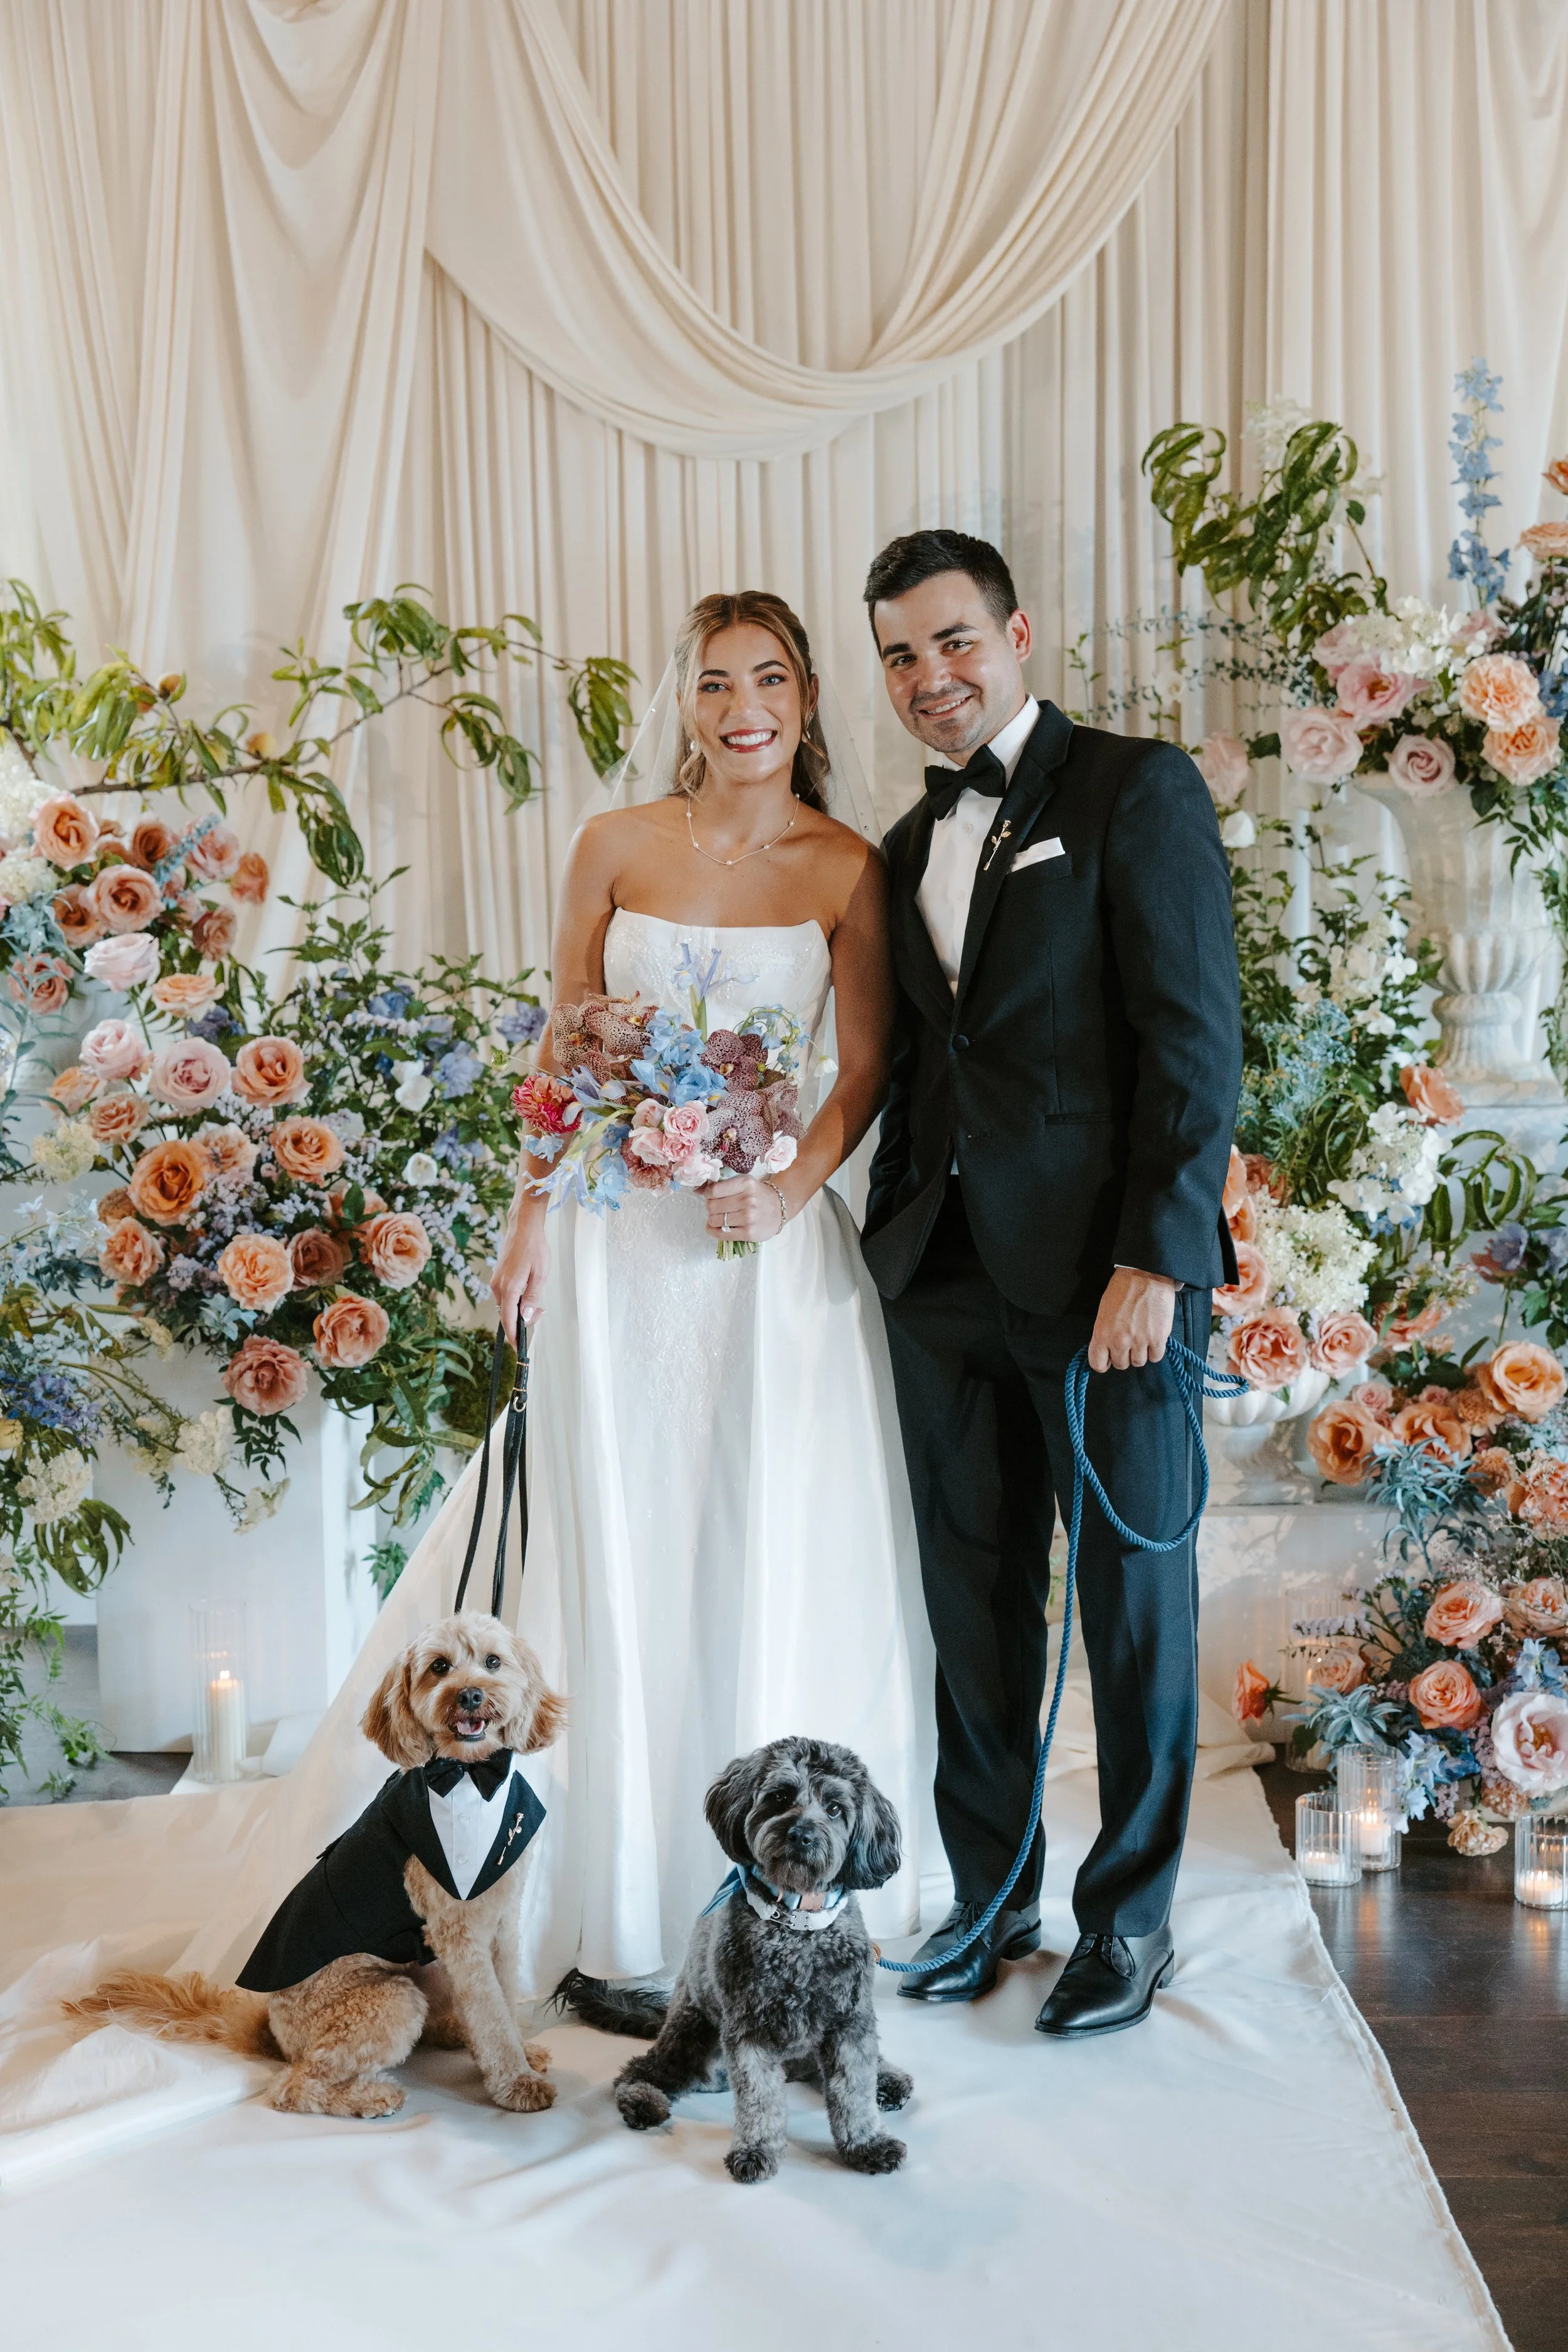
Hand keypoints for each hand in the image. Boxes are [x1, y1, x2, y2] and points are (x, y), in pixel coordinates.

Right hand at [490, 1208, 549, 1333]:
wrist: (523, 1226)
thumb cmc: (535, 1248)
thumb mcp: (540, 1274)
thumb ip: (532, 1297)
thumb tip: (525, 1317)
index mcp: (509, 1288)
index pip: (508, 1320)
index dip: (513, 1335)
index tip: (517, 1348)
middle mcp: (498, 1286)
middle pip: (507, 1314)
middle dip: (522, 1320)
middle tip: (540, 1313)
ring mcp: (496, 1281)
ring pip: (506, 1305)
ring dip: (520, 1309)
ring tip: (537, 1303)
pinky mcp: (497, 1276)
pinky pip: (506, 1295)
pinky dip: (516, 1300)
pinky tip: (528, 1292)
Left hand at [702, 1174, 788, 1241]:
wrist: (779, 1208)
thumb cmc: (757, 1194)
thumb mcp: (743, 1182)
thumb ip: (722, 1185)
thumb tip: (697, 1190)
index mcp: (745, 1184)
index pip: (714, 1191)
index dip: (707, 1194)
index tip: (710, 1196)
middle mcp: (748, 1200)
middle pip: (712, 1206)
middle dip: (710, 1207)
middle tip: (716, 1208)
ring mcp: (749, 1218)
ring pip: (715, 1220)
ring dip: (712, 1219)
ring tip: (720, 1217)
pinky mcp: (748, 1233)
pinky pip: (721, 1234)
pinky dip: (713, 1231)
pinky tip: (714, 1227)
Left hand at [1088, 1267, 1175, 1372]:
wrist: (1145, 1274)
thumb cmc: (1123, 1288)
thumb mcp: (1103, 1311)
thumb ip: (1104, 1333)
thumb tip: (1107, 1347)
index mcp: (1102, 1333)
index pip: (1097, 1364)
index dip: (1103, 1363)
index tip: (1108, 1359)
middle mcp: (1120, 1341)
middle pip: (1121, 1365)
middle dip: (1123, 1356)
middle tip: (1128, 1343)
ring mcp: (1140, 1341)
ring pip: (1139, 1362)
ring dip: (1140, 1353)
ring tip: (1141, 1338)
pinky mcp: (1158, 1338)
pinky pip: (1155, 1357)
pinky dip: (1154, 1351)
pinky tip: (1153, 1339)